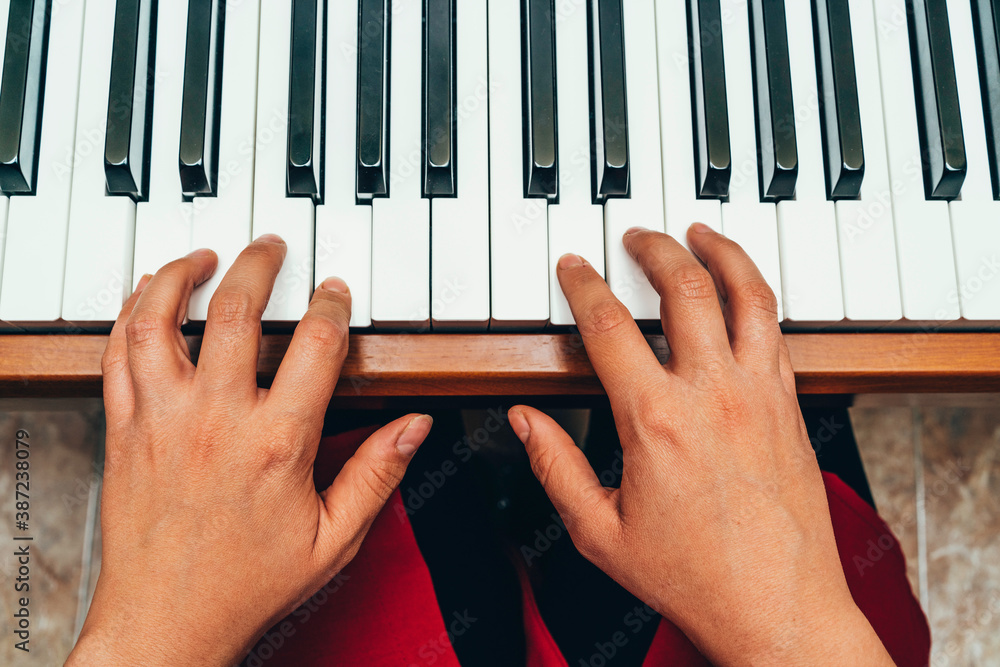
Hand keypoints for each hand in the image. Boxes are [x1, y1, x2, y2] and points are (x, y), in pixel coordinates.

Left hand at [67, 236, 431, 665]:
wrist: (165, 622)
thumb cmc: (244, 584)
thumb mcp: (334, 539)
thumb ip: (377, 474)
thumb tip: (414, 427)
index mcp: (275, 442)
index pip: (314, 344)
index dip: (331, 305)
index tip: (335, 292)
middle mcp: (215, 420)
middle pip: (235, 309)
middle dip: (259, 263)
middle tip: (271, 247)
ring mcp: (162, 420)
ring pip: (160, 319)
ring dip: (182, 275)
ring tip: (203, 257)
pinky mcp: (124, 430)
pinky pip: (117, 354)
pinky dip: (131, 314)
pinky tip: (147, 300)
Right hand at [509, 225, 894, 665]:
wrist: (780, 608)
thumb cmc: (696, 578)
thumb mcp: (600, 533)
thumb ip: (556, 468)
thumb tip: (526, 422)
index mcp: (655, 421)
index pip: (609, 325)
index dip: (584, 284)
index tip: (573, 267)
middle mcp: (713, 394)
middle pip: (684, 287)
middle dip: (654, 248)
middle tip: (636, 235)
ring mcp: (760, 394)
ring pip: (747, 294)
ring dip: (721, 252)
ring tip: (701, 233)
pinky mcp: (790, 406)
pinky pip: (777, 329)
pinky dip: (758, 293)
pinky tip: (744, 290)